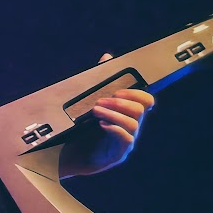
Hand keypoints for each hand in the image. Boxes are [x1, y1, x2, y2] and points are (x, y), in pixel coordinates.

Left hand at [58, 53, 155, 177]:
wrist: (67, 155)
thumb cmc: (81, 128)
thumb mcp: (90, 103)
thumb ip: (99, 81)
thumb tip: (107, 57)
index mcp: (126, 114)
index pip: (146, 101)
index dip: (136, 92)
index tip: (117, 90)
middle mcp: (130, 128)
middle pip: (141, 110)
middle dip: (121, 101)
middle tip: (100, 100)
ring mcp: (126, 142)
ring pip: (133, 124)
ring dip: (114, 113)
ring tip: (95, 111)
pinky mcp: (118, 154)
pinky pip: (126, 140)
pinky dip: (114, 129)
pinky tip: (101, 124)